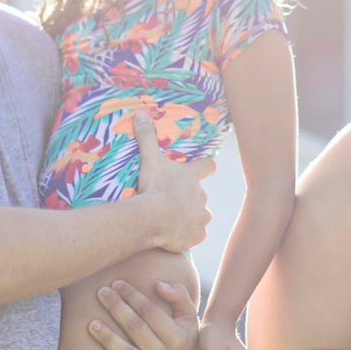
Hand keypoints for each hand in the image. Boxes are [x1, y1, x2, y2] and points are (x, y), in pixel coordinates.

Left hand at [86, 278, 206, 349]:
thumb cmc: (186, 338)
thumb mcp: (189, 316)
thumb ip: (178, 296)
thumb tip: (158, 285)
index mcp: (179, 337)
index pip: (150, 312)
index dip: (132, 296)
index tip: (116, 283)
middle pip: (136, 329)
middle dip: (117, 308)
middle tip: (101, 293)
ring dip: (108, 338)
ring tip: (92, 323)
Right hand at [131, 114, 214, 251]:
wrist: (154, 219)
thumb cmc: (154, 187)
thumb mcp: (150, 160)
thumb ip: (147, 137)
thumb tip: (141, 113)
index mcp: (193, 177)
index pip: (209, 166)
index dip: (207, 165)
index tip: (206, 165)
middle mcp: (202, 197)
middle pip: (201, 195)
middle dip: (190, 197)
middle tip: (172, 200)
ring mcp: (201, 218)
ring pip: (200, 216)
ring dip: (190, 217)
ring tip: (173, 219)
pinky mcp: (196, 236)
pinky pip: (195, 235)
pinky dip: (187, 235)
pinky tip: (174, 235)